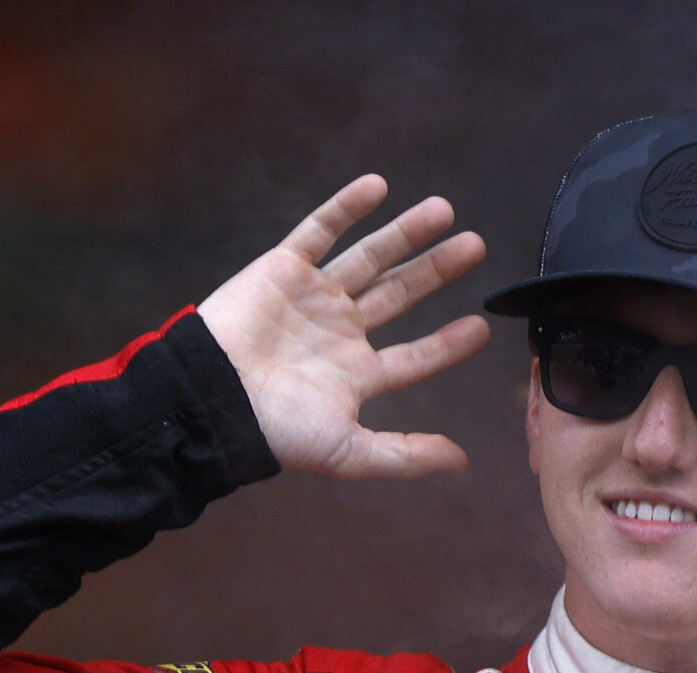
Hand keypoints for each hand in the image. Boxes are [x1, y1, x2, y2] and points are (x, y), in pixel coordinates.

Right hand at [198, 176, 491, 478]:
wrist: (214, 397)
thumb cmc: (279, 430)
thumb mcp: (350, 451)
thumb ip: (405, 455)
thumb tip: (461, 462)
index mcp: (355, 375)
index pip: (414, 357)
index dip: (447, 344)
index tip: (483, 327)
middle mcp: (339, 332)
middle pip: (399, 294)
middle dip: (436, 270)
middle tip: (476, 246)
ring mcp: (312, 297)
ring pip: (369, 257)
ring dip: (405, 233)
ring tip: (444, 210)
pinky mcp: (282, 268)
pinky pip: (319, 230)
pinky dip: (346, 208)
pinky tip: (378, 186)